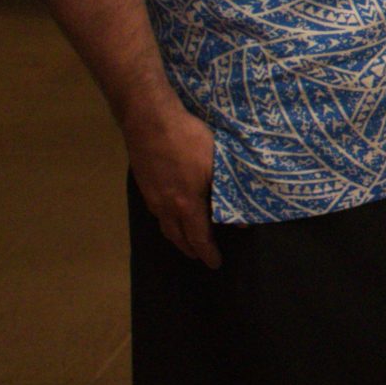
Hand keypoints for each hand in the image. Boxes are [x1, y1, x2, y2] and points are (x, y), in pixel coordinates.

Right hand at [124, 100, 220, 267]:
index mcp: (186, 204)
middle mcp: (165, 206)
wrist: (150, 120)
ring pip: (164, 226)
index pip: (198, 237)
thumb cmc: (188, 140)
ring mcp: (151, 196)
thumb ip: (228, 192)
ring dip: (177, 237)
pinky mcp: (144, 184)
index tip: (215, 263)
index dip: (208, 252)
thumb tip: (241, 218)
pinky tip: (172, 215)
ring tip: (187, 240)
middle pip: (177, 237)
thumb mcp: (216, 164)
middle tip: (201, 256)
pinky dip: (167, 221)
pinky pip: (156, 213)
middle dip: (191, 249)